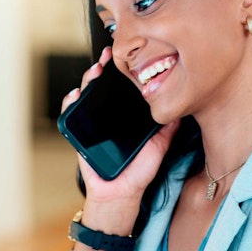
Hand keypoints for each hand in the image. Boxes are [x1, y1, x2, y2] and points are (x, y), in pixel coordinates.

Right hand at [60, 47, 179, 230]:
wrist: (122, 194)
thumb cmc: (139, 172)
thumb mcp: (159, 147)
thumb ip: (168, 129)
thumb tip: (181, 109)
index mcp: (127, 115)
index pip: (124, 88)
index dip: (124, 71)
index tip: (129, 56)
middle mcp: (108, 115)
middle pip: (103, 86)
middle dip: (103, 68)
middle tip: (109, 56)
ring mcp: (92, 122)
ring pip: (86, 95)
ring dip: (87, 80)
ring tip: (94, 71)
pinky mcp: (79, 133)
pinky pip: (70, 114)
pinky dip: (70, 102)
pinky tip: (76, 94)